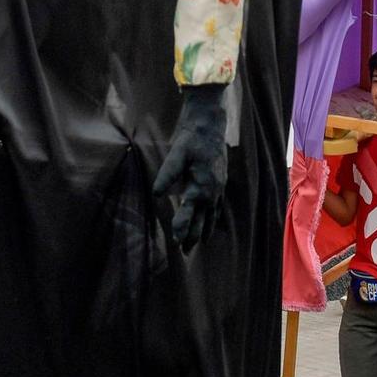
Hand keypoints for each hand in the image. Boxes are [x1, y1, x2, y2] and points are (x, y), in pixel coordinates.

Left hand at [155, 83, 229, 251]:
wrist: (211, 123)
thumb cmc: (192, 137)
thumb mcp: (177, 153)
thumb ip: (167, 173)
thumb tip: (156, 194)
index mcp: (200, 186)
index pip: (189, 214)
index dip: (181, 228)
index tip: (175, 242)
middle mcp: (211, 192)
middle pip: (201, 220)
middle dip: (193, 236)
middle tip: (185, 253)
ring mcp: (218, 188)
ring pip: (211, 216)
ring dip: (203, 231)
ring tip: (198, 244)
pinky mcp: (220, 182)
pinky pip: (217, 207)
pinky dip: (213, 218)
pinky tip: (210, 222)